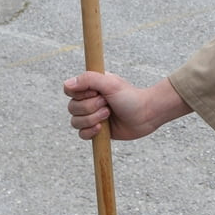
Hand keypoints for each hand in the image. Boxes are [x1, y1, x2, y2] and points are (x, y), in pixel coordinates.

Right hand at [64, 73, 188, 140]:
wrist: (146, 115)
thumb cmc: (131, 97)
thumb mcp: (111, 84)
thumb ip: (89, 80)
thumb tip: (67, 83)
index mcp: (92, 86)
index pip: (70, 89)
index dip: (79, 94)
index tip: (95, 92)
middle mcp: (89, 100)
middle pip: (72, 107)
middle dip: (90, 108)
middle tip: (107, 104)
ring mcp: (92, 115)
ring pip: (75, 122)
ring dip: (92, 119)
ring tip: (108, 115)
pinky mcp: (96, 130)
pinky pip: (81, 134)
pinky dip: (90, 132)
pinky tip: (102, 128)